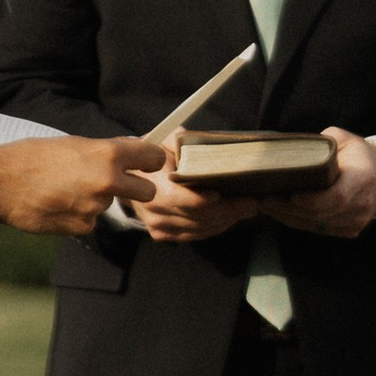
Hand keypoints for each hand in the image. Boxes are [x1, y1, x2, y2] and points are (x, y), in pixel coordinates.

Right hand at [0, 134, 160, 233]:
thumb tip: (128, 154)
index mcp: (107, 154)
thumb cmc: (31, 157)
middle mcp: (108, 181)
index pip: (153, 158)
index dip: (154, 161)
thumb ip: (104, 152)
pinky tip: (57, 205)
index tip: (151, 163)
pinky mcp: (83, 227)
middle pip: (148, 191)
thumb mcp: (73, 144)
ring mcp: (96, 208)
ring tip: (65, 189)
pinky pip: (91, 221)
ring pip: (110, 205)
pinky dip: (78, 215)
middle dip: (138, 189)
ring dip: (96, 200)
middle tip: (121, 184)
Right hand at [124, 152, 259, 240]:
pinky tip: (228, 218)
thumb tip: (203, 143)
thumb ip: (181, 140)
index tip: (240, 195)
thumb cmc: (148, 155)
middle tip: (253, 202)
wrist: (122, 178)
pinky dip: (214, 228)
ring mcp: (159, 226)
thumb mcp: (161, 140)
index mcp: (156, 187)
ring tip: (246, 209)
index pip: (189, 201)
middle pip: (201, 218)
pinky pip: (194, 236)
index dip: (216, 202)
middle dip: (232, 211)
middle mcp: (156, 211)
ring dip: (226, 221)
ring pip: (200, 230)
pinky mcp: (162, 235)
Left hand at [271, 127, 375, 238]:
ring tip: (267, 205)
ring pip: (316, 225)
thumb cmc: (358, 153)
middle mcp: (361, 203)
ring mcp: (357, 220)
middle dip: (289, 209)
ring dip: (289, 218)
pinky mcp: (350, 230)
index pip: (336, 197)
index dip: (311, 200)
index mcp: (362, 178)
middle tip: (264, 198)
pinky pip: (319, 230)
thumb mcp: (343, 138)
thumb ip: (320, 145)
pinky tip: (282, 212)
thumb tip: (289, 152)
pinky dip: (299, 222)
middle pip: (321, 214)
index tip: (290, 194)